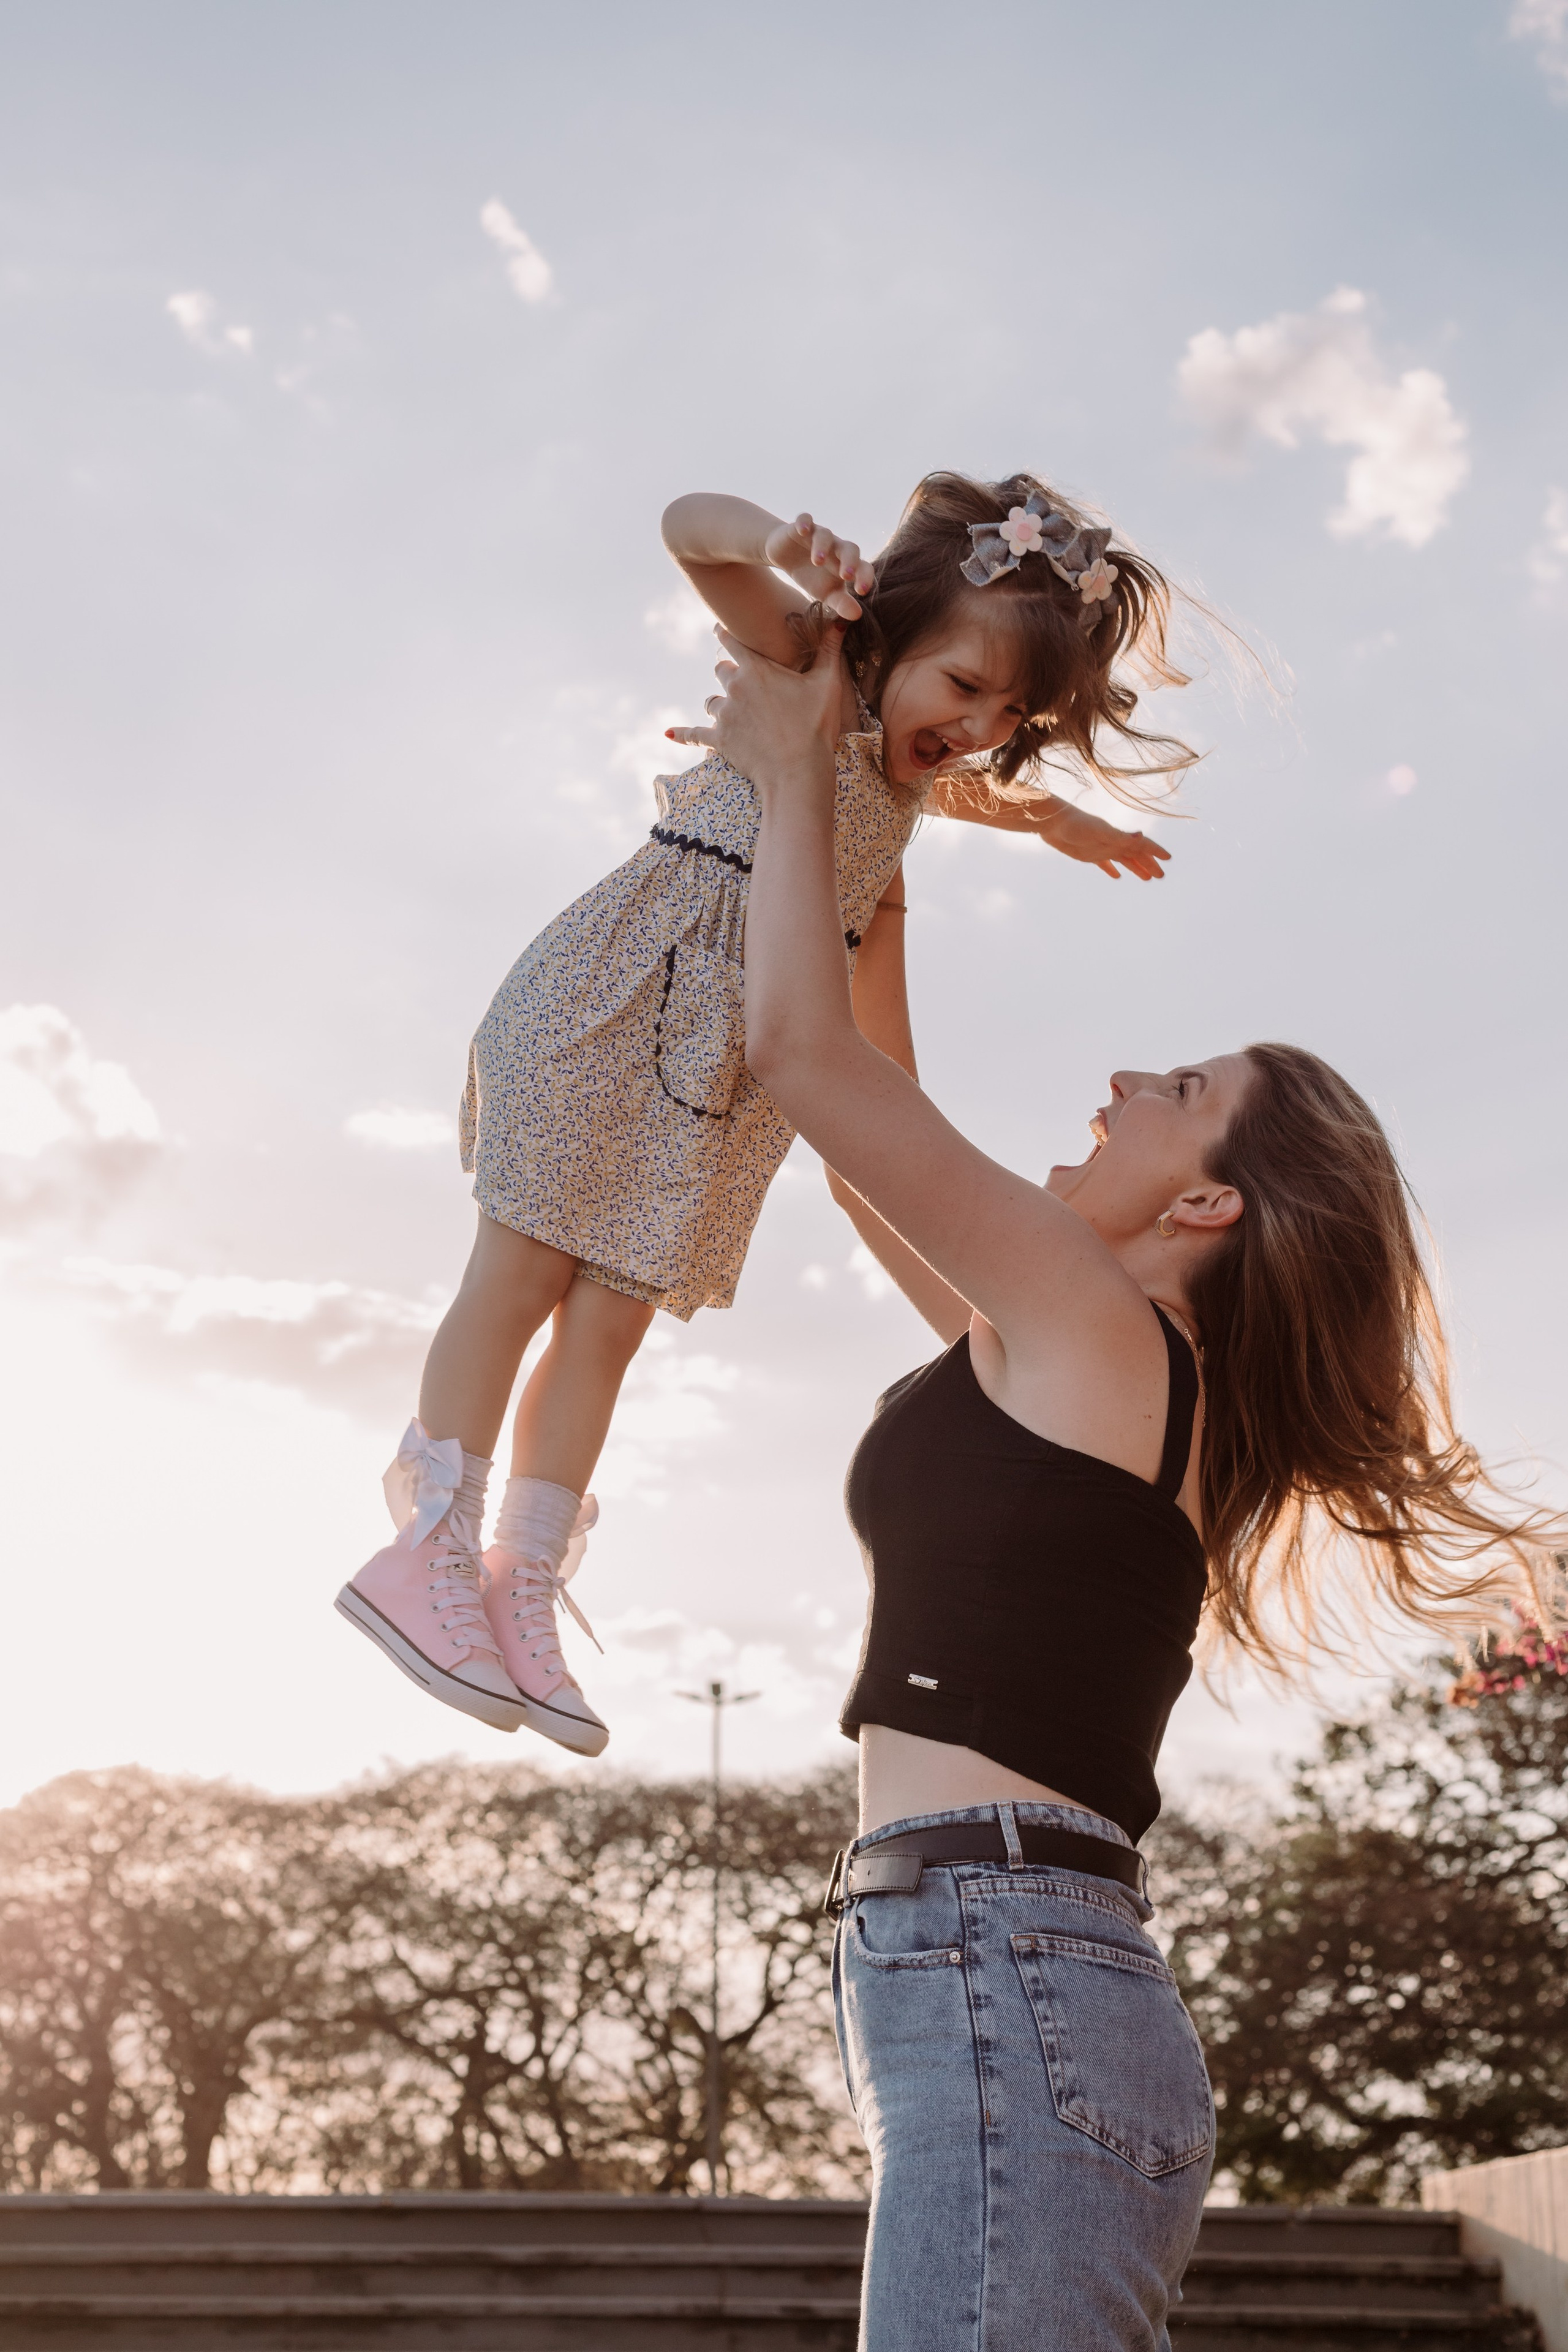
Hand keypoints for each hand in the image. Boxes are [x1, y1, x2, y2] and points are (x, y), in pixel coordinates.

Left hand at [665, 624, 844, 783]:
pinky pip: (694, 734)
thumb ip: (830, 648)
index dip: (724, 633)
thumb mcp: (827, 683)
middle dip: (730, 673)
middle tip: (742, 680)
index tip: (718, 628)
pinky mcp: (718, 740)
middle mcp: (734, 686)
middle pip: (721, 670)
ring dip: (721, 703)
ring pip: (712, 701)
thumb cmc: (815, 726)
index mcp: (756, 668)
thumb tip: (843, 618)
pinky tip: (668, 734)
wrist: (798, 772)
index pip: (730, 640)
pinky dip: (683, 734)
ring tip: (735, 712)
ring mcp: (724, 714)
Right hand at [764, 513, 874, 620]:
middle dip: (850, 561)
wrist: (786, 556)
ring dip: (823, 547)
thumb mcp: (826, 594)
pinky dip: (804, 523)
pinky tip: (802, 531)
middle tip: (846, 576)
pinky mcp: (799, 528)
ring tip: (817, 561)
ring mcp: (818, 535)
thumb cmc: (811, 576)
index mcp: (846, 564)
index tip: (862, 592)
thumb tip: (857, 615)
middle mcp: (836, 547)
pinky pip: (804, 519)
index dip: (865, 577)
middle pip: (850, 548)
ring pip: (826, 535)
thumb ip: (841, 603)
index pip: (863, 567)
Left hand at [1037, 801, 1170, 880]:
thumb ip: (1119, 836)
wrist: (1052, 822)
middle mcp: (1112, 843)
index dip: (1155, 851)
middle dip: (1149, 864)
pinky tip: (1116, 876)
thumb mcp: (1098, 831)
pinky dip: (1112, 870)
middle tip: (1161, 875)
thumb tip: (1141, 836)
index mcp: (1117, 837)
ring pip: (1124, 860)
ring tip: (1147, 878)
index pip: (1141, 845)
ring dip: (1136, 868)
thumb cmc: (1074, 824)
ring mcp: (1101, 848)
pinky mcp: (1089, 854)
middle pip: (1136, 855)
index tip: (1168, 859)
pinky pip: (1104, 864)